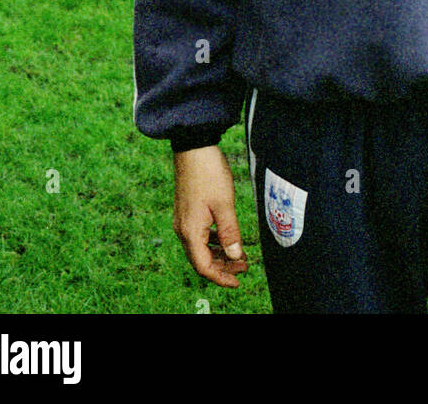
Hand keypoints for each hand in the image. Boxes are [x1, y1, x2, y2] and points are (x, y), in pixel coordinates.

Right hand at [173, 144, 248, 287]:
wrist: (194, 147)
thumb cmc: (209, 173)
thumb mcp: (224, 204)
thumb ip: (230, 232)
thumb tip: (236, 256)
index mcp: (190, 231)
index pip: (204, 266)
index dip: (221, 277)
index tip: (238, 281)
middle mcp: (183, 229)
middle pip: (201, 260)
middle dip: (223, 267)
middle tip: (245, 267)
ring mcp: (183, 220)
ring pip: (200, 248)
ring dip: (220, 254)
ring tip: (240, 255)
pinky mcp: (187, 211)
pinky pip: (199, 236)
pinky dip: (214, 242)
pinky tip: (227, 239)